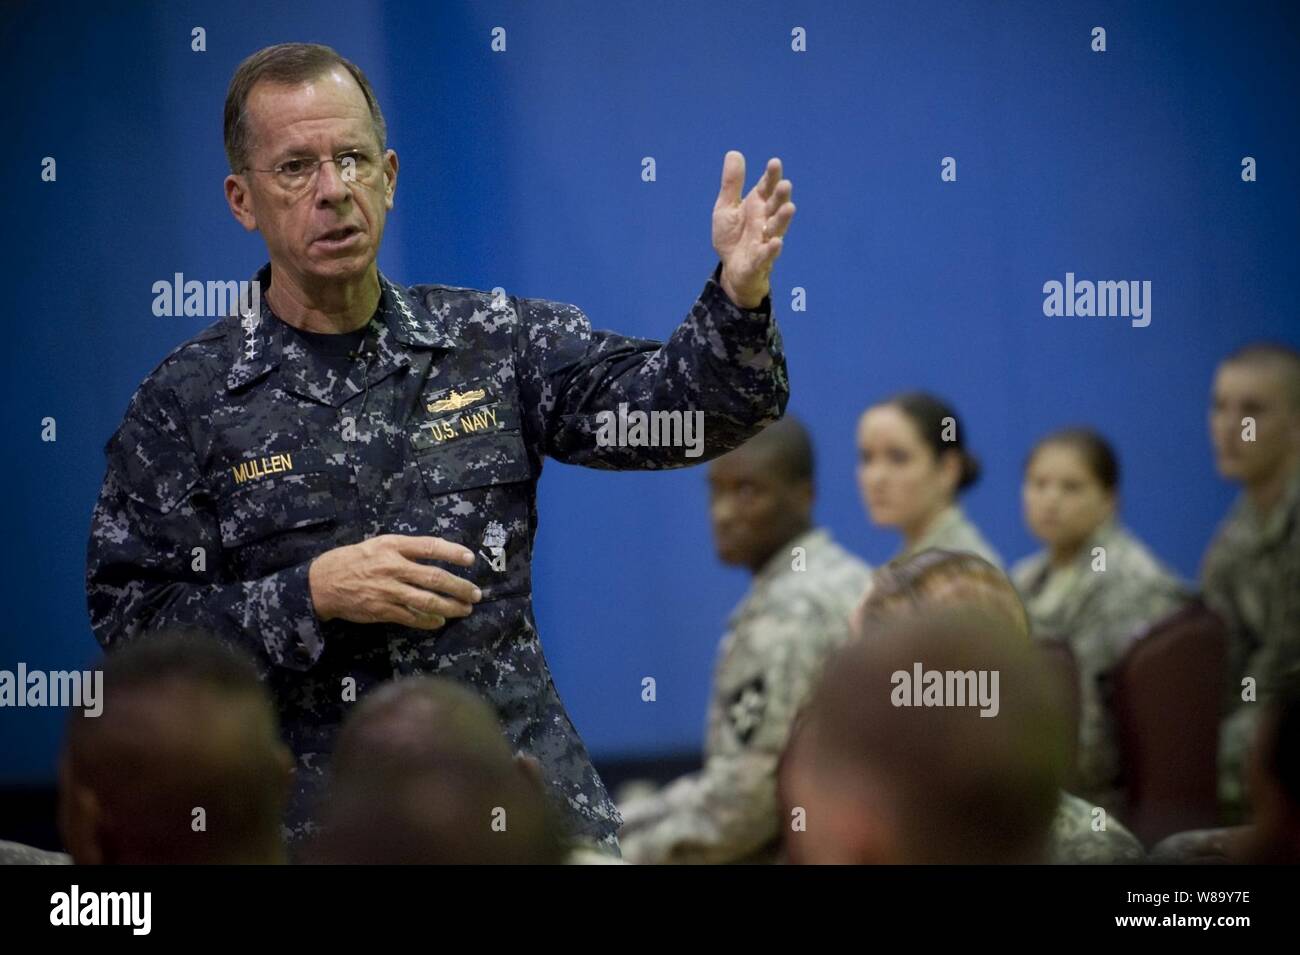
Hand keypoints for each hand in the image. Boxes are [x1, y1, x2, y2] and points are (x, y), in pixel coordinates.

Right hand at [308, 534, 480, 628]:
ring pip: (427, 600)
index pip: (430, 547)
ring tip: (465, 609)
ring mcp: (388, 591)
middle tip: (476, 593)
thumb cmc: (353, 560)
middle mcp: (393, 567)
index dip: (452, 553)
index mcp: (392, 546)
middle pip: (434, 577)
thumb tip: (437, 553)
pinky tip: (440, 622)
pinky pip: (412, 617)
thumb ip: (405, 549)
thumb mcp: (378, 544)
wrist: (323, 583)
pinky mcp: (382, 610)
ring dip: (450, 607)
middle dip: (460, 587)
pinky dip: (428, 621)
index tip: (470, 559)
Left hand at [712, 151, 794, 308]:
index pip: (767, 188)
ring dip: (782, 219)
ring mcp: (764, 240)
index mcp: (757, 205)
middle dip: (780, 196)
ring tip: (789, 208)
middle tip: (785, 185)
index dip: (771, 176)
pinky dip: (772, 250)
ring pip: (776, 229)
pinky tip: (776, 242)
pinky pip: (767, 255)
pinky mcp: (759, 261)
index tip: (774, 163)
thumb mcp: (726, 207)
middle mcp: (765, 221)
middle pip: (775, 206)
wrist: (731, 268)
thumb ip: (732, 184)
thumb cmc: (733, 236)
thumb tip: (734, 153)